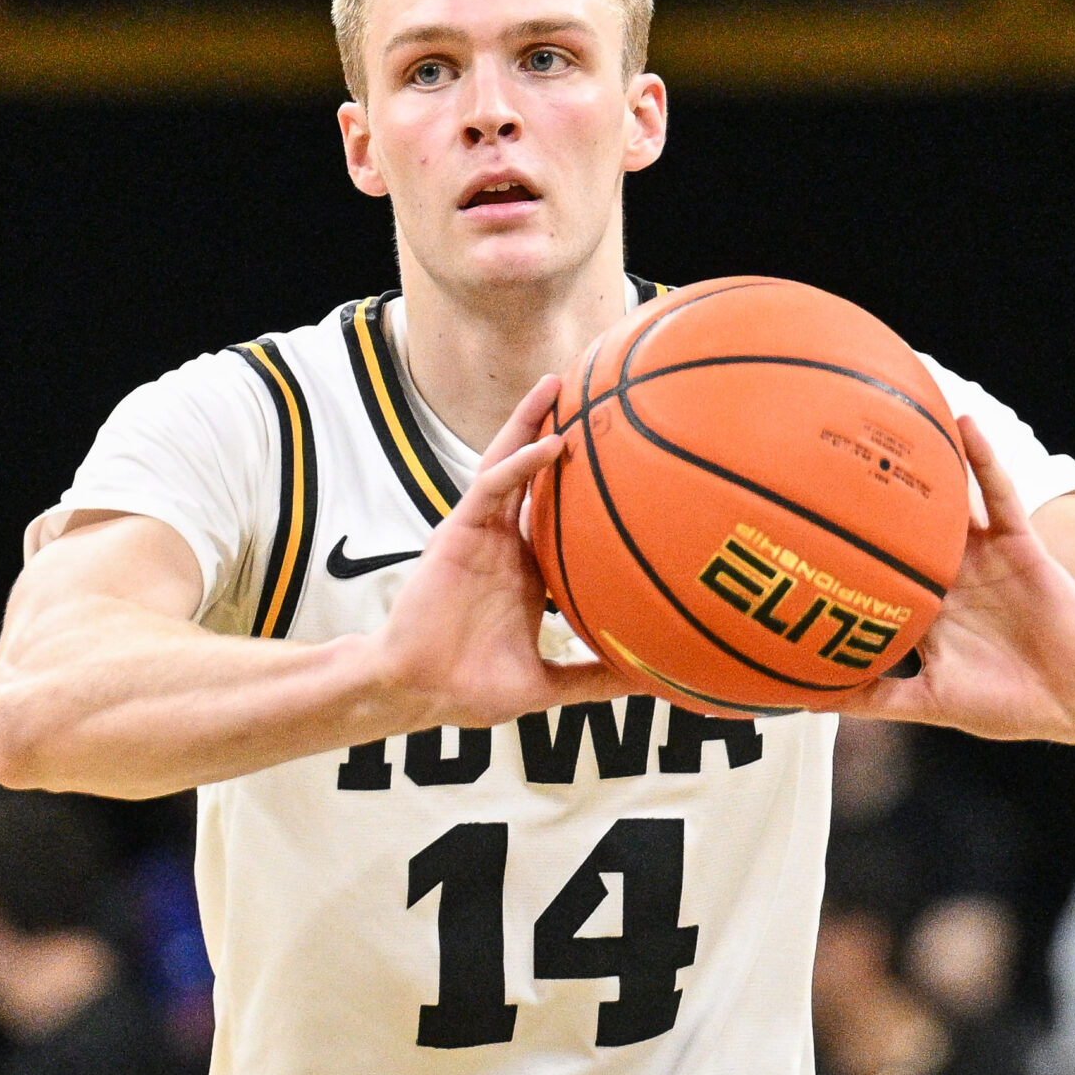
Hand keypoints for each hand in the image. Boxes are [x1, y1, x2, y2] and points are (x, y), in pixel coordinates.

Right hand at [358, 376, 624, 731]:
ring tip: (558, 383)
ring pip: (508, 463)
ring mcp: (481, 532)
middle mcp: (505, 542)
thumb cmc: (474, 687)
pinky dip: (520, 463)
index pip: (559, 515)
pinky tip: (553, 443)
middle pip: (534, 475)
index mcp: (527, 570)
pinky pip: (491, 486)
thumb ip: (594, 679)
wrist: (422, 690)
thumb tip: (652, 683)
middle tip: (595, 394)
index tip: (627, 462)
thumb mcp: (548, 683)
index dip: (584, 486)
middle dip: (556, 432)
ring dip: (531, 423)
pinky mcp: (458, 530)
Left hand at [842, 415, 1074, 742]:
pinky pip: (1000, 495)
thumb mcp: (932, 703)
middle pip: (904, 529)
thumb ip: (876, 700)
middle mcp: (950, 576)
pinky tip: (965, 425)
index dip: (841, 554)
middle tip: (824, 457)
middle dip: (871, 500)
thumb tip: (810, 702)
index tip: (793, 531)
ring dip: (927, 465)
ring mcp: (982, 556)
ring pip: (949, 504)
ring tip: (891, 422)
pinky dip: (984, 460)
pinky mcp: (1017, 542)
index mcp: (926, 610)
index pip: (876, 575)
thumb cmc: (1008, 704)